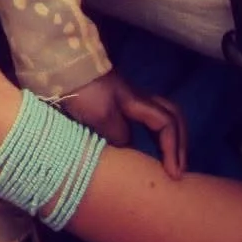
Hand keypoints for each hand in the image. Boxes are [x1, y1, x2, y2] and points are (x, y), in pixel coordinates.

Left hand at [60, 71, 186, 178]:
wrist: (61, 67)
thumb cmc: (82, 91)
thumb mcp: (101, 116)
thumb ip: (120, 135)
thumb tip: (130, 151)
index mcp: (137, 102)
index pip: (167, 124)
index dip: (173, 149)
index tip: (173, 174)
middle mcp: (138, 99)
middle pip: (172, 116)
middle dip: (180, 142)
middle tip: (180, 169)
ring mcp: (127, 100)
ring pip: (160, 117)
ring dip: (169, 139)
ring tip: (168, 163)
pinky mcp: (114, 103)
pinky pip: (145, 120)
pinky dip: (153, 136)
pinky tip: (142, 151)